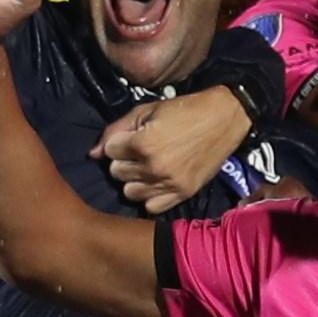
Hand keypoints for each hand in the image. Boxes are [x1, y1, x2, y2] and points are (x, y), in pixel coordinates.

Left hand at [96, 88, 249, 214]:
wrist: (225, 118)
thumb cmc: (185, 110)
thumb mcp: (147, 110)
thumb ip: (116, 130)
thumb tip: (92, 154)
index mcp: (143, 144)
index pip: (109, 152)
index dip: (119, 143)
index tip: (132, 137)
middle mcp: (154, 168)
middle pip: (117, 173)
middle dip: (124, 161)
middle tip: (140, 150)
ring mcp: (169, 183)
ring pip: (130, 192)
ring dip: (135, 180)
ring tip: (148, 167)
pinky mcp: (183, 193)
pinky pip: (151, 207)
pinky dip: (150, 196)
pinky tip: (156, 182)